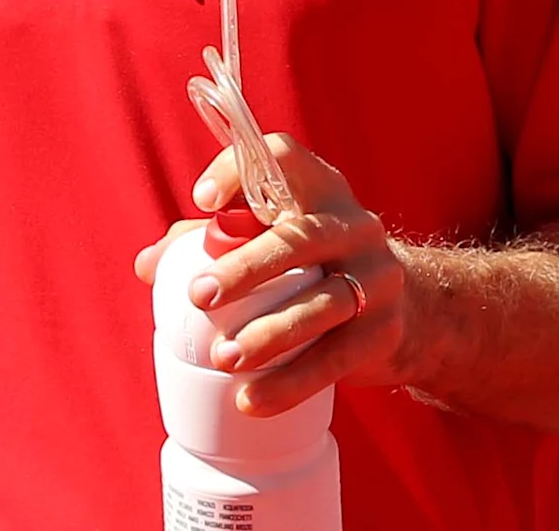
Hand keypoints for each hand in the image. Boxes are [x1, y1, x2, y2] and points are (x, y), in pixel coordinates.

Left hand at [126, 133, 435, 416]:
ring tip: (222, 358)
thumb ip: (211, 243)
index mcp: (320, 192)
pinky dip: (291, 382)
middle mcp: (355, 226)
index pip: (282, 159)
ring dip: (268, 333)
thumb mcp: (274, 241)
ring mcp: (376, 278)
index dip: (240, 171)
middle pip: (300, 239)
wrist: (410, 311)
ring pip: (321, 303)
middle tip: (199, 297)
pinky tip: (252, 399)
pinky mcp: (383, 330)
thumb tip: (147, 265)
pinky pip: (335, 358)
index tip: (202, 202)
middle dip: (247, 267)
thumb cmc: (317, 267)